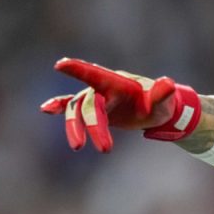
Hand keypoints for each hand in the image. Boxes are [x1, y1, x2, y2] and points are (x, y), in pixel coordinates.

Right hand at [40, 57, 200, 151]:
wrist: (156, 110)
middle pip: (89, 104)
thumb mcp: (164, 102)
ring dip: (75, 127)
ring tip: (77, 147)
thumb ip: (162, 95)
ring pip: (78, 110)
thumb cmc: (161, 105)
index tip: (60, 64)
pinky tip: (45, 109)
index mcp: (118, 83)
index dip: (79, 70)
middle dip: (93, 126)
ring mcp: (96, 98)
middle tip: (105, 149)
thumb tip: (167, 84)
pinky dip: (58, 106)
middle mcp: (103, 88)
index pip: (97, 75)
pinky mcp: (94, 109)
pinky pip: (71, 106)